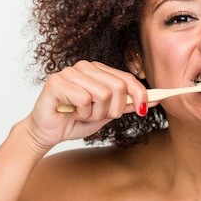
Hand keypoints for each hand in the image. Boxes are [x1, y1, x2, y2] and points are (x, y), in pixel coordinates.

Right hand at [22, 61, 151, 154]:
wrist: (47, 133)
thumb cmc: (75, 121)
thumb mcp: (106, 114)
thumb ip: (127, 105)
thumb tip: (153, 100)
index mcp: (97, 70)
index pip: (127, 78)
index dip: (140, 94)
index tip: (145, 109)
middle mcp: (84, 67)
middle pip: (118, 87)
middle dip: (113, 109)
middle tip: (98, 116)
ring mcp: (70, 72)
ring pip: (103, 94)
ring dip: (95, 113)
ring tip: (82, 114)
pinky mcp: (57, 81)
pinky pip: (85, 99)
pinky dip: (82, 113)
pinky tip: (71, 112)